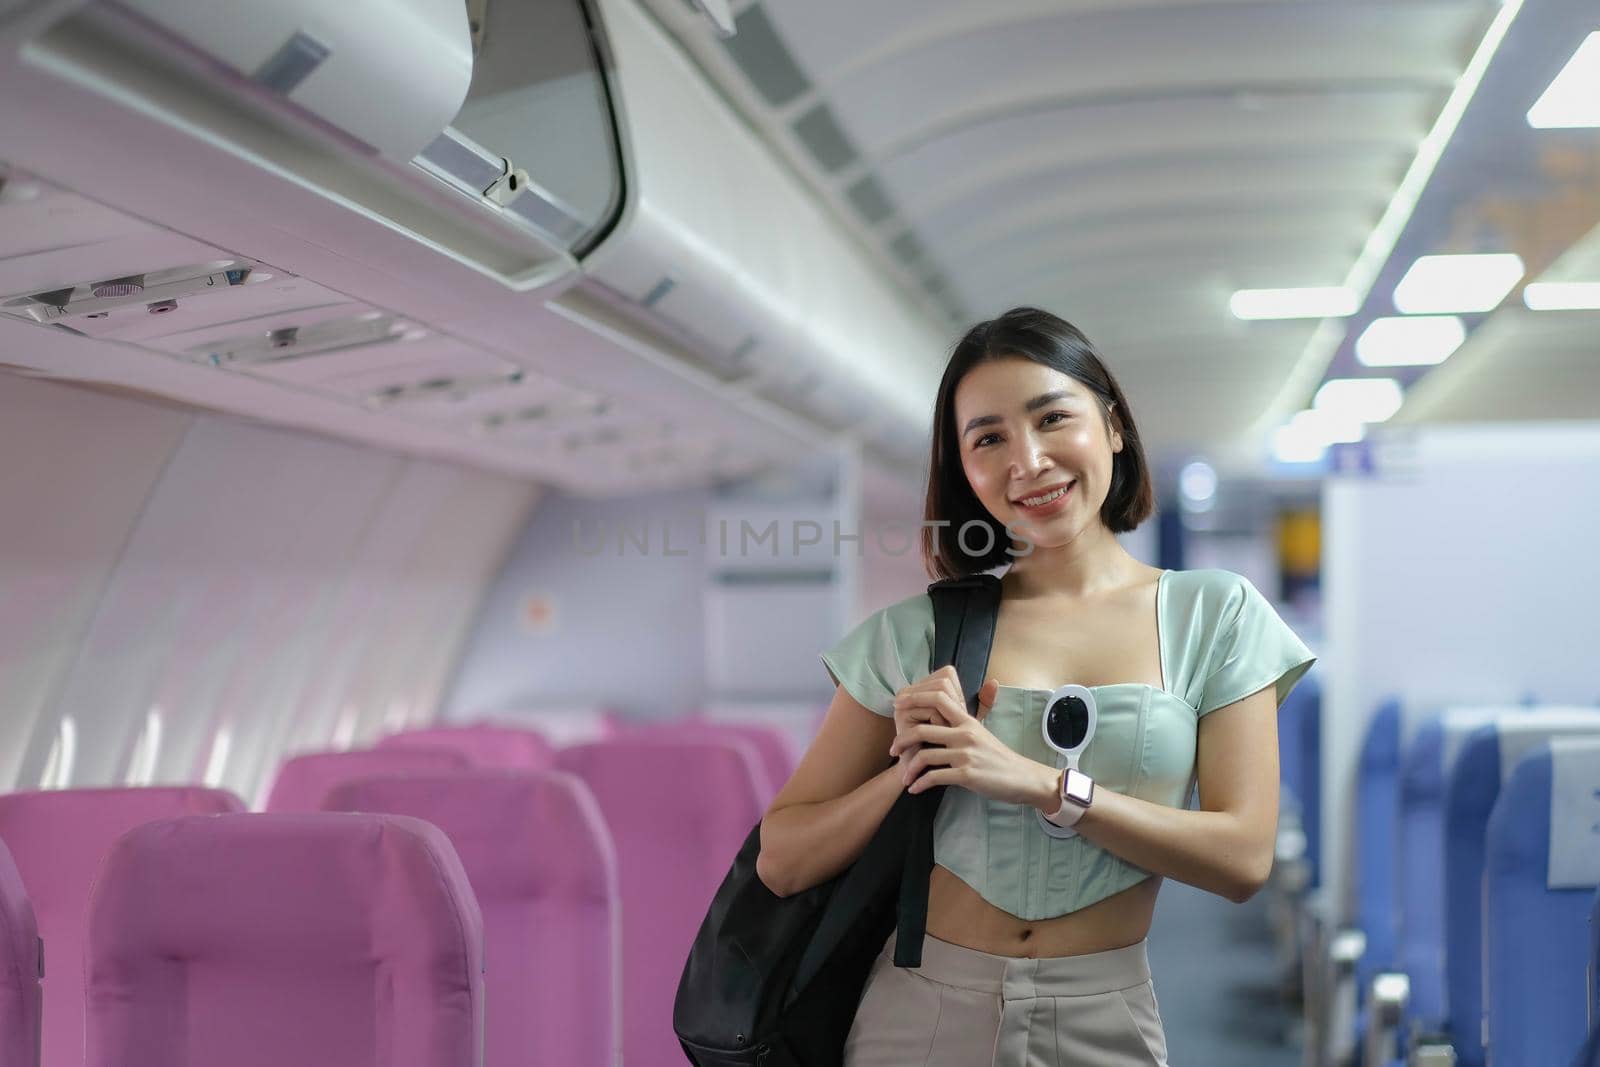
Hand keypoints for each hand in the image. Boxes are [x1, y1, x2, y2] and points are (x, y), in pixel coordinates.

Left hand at [888, 668, 1048, 806]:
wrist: (1022, 778)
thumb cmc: (997, 757)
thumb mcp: (981, 733)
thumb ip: (960, 723)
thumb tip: (939, 714)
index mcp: (967, 720)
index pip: (938, 698)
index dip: (915, 699)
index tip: (899, 705)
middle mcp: (964, 734)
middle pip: (922, 730)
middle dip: (901, 740)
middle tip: (893, 749)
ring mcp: (965, 755)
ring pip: (925, 756)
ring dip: (909, 768)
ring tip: (904, 777)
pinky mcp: (966, 775)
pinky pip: (934, 777)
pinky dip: (920, 784)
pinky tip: (915, 789)